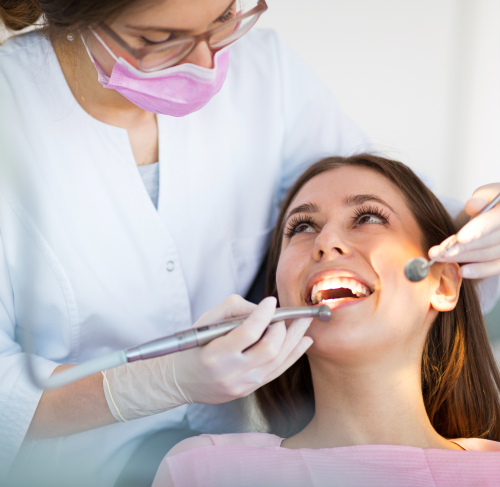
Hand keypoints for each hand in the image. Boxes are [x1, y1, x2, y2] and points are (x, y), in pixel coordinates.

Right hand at [173, 295, 312, 403]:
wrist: (182, 380)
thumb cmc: (194, 346)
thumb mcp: (206, 321)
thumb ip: (234, 309)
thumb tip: (263, 309)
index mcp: (216, 355)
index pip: (248, 333)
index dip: (264, 315)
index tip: (271, 301)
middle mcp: (231, 373)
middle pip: (269, 349)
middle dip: (282, 328)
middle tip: (284, 314)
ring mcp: (243, 384)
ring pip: (278, 360)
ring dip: (295, 339)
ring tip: (305, 322)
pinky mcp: (250, 389)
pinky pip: (278, 371)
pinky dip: (294, 354)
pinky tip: (304, 341)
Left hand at [429, 183, 499, 278]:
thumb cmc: (494, 201)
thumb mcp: (489, 194)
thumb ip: (481, 199)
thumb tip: (472, 205)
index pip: (494, 221)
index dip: (477, 230)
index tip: (460, 238)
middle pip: (487, 241)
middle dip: (460, 247)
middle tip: (436, 252)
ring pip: (487, 255)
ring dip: (462, 258)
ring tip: (439, 258)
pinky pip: (495, 267)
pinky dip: (479, 271)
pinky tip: (462, 271)